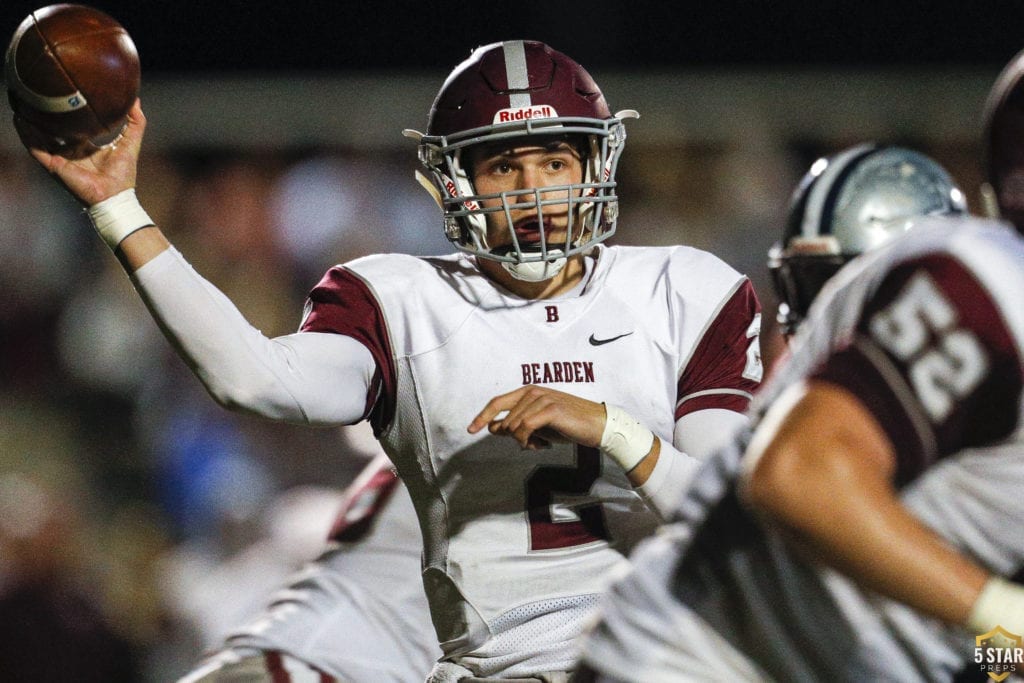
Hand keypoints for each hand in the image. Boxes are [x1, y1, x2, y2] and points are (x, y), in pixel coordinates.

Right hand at [14, 98, 144, 206]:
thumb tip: (136, 100)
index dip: (66, 114)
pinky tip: (21, 121)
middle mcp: (70, 152)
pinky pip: (36, 149)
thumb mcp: (131, 142)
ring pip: (39, 137)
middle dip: (44, 116)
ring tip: (23, 104)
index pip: (71, 128)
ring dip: (30, 122)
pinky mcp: (54, 166)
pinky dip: (27, 136)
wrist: (115, 195)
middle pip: (52, 131)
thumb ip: (135, 122)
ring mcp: (60, 158)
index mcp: (84, 147)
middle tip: (38, 96)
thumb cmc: (123, 174)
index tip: (63, 97)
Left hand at [468, 386, 605, 449]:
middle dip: (512, 437)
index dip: (482, 416)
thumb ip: (516, 425)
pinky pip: (525, 428)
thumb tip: (492, 427)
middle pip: (504, 418)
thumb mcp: (538, 426)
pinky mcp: (550, 408)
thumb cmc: (567, 426)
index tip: (470, 430)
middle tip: (534, 444)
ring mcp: (542, 398)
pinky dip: (529, 440)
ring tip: (542, 443)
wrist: (595, 426)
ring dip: (525, 441)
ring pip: (514, 426)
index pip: (497, 402)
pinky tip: (543, 444)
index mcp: (528, 392)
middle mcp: (533, 391)